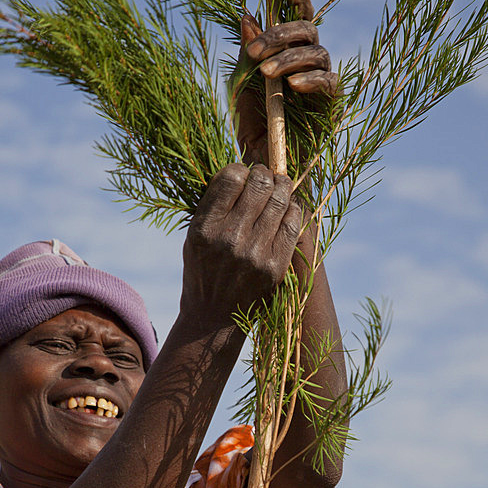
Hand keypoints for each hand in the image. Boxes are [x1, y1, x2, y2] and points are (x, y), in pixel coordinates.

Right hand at [181, 164, 300, 329]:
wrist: (212, 317)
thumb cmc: (203, 270)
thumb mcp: (194, 236)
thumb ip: (215, 206)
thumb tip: (244, 170)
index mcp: (204, 228)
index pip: (231, 177)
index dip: (240, 169)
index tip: (243, 175)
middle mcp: (229, 238)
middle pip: (260, 183)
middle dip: (265, 173)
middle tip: (265, 177)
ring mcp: (255, 253)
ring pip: (280, 199)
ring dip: (282, 187)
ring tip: (279, 187)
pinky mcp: (275, 266)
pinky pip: (293, 223)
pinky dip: (292, 209)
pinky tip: (287, 209)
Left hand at [233, 0, 338, 164]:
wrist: (262, 165)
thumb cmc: (251, 127)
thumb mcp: (241, 86)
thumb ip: (247, 54)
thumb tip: (247, 16)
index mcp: (289, 53)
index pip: (299, 17)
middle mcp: (309, 63)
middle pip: (309, 31)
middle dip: (282, 35)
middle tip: (256, 51)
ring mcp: (322, 83)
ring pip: (318, 54)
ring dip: (290, 59)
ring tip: (267, 73)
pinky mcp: (331, 106)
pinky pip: (329, 84)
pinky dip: (311, 80)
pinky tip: (292, 87)